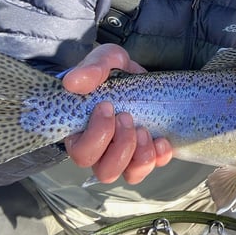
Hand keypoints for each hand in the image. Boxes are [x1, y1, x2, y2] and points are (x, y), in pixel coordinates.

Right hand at [61, 44, 172, 183]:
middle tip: (128, 117)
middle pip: (105, 171)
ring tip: (144, 129)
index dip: (95, 136)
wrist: (139, 73)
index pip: (81, 152)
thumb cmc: (115, 70)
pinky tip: (162, 139)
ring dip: (140, 155)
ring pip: (130, 175)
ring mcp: (127, 152)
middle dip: (121, 145)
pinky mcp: (148, 151)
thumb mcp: (106, 59)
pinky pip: (155, 165)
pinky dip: (160, 156)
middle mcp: (103, 148)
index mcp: (83, 130)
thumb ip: (92, 68)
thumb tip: (73, 82)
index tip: (107, 106)